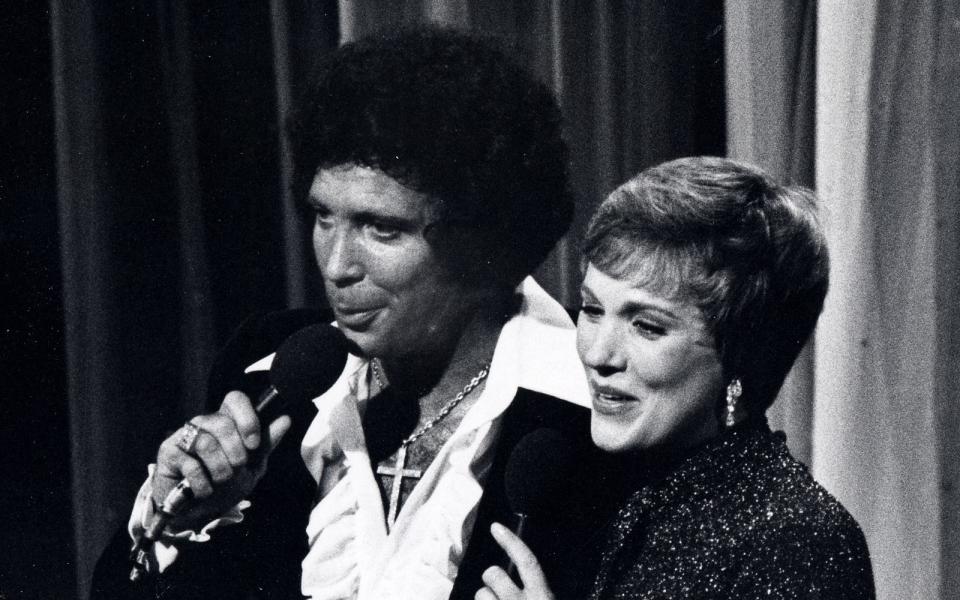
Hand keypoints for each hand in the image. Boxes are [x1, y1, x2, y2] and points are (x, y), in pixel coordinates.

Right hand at [150, 390, 291, 530]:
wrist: (198, 513)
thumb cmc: (225, 486)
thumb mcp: (252, 467)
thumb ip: (266, 443)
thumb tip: (285, 419)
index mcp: (227, 422)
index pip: (235, 399)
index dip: (247, 419)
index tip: (253, 444)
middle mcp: (204, 423)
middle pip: (222, 423)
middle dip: (236, 454)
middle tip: (235, 470)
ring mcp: (184, 436)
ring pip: (207, 443)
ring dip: (220, 471)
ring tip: (219, 482)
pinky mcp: (168, 452)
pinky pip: (190, 464)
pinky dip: (203, 484)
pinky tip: (202, 490)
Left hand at [475, 522, 554, 599]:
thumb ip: (538, 589)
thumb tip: (519, 572)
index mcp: (543, 597)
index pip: (527, 562)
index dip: (511, 542)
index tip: (496, 527)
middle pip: (495, 574)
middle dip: (491, 575)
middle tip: (495, 585)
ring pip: (481, 593)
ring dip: (485, 597)